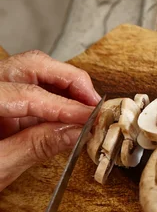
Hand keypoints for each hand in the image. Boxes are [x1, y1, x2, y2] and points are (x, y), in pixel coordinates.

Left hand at [0, 50, 100, 190]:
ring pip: (32, 69)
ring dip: (64, 83)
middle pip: (30, 65)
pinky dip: (55, 94)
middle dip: (68, 79)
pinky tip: (70, 110)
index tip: (90, 116)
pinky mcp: (1, 100)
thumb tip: (75, 131)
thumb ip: (35, 146)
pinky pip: (30, 85)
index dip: (63, 105)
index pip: (26, 95)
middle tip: (92, 101)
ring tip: (86, 104)